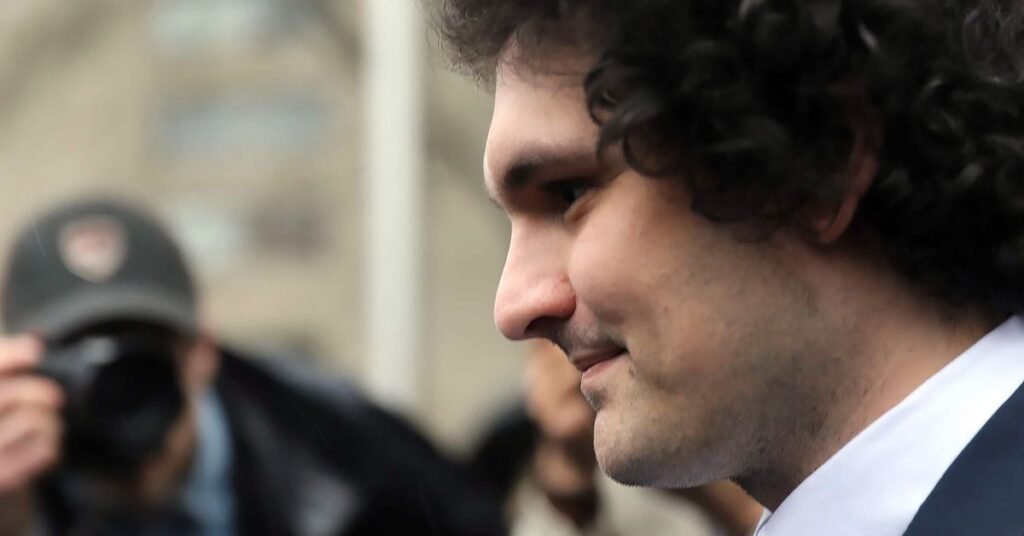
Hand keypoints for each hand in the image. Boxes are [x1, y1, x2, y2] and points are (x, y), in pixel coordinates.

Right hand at [0, 336, 61, 492]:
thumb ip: (4, 366)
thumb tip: (34, 344)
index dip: (10, 356)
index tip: (35, 352)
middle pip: (10, 395)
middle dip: (40, 393)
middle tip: (53, 398)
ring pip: (34, 421)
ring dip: (49, 420)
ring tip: (43, 426)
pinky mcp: (0, 479)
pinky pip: (46, 449)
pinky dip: (52, 444)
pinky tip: (43, 447)